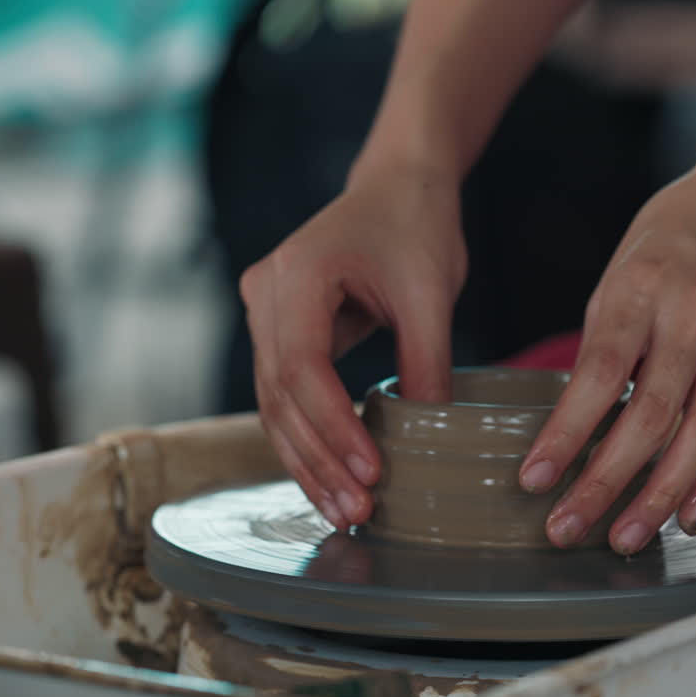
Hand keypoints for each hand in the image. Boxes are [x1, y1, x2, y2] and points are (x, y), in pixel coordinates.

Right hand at [240, 169, 466, 529]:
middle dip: (319, 459)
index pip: (303, 367)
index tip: (371, 470)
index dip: (334, 426)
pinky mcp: (280, 331)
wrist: (398, 185)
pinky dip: (310, 440)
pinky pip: (288, 396)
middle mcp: (265, 295)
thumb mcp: (430, 292)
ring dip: (310, 461)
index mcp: (296, 274)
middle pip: (281, 396)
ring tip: (345, 511)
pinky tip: (333, 479)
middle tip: (357, 511)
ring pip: (276, 406)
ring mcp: (265, 314)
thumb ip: (426, 362)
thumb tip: (428, 436)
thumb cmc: (415, 224)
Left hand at [518, 172, 695, 553]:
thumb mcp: (623, 267)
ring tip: (623, 537)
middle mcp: (695, 317)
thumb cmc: (680, 233)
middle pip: (649, 416)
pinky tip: (687, 516)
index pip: (598, 374)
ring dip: (659, 496)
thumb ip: (605, 340)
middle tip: (567, 528)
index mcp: (643, 287)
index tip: (534, 479)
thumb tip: (577, 417)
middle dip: (604, 481)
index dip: (566, 433)